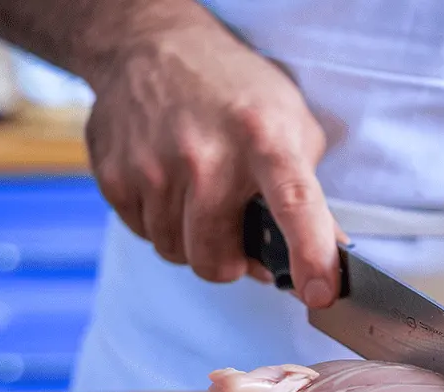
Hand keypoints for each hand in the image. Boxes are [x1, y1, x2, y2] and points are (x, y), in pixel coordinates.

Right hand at [84, 28, 343, 306]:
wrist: (151, 46)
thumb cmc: (234, 94)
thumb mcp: (290, 126)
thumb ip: (309, 195)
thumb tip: (328, 257)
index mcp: (264, 137)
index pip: (294, 203)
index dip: (309, 254)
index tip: (318, 292)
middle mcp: (206, 153)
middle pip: (216, 260)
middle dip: (231, 262)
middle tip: (238, 235)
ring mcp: (153, 166)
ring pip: (177, 254)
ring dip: (194, 241)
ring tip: (202, 197)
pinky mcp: (114, 175)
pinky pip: (145, 235)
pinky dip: (162, 224)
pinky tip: (170, 186)